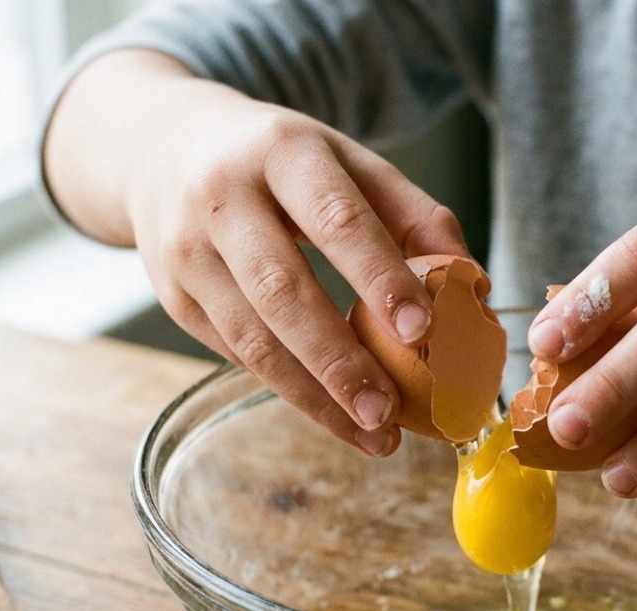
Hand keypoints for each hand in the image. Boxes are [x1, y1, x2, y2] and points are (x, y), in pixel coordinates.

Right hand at [45, 50, 467, 456]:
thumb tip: (473, 284)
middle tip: (389, 411)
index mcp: (283, 151)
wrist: (163, 150)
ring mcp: (188, 252)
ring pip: (251, 338)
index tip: (422, 330)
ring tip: (372, 434)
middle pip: (282, 289)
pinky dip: (289, 390)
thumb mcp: (347, 161)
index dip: (379, 276)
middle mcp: (223, 199)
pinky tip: (334, 415)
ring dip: (314, 396)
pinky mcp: (175, 298)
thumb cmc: (280, 161)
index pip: (336, 218)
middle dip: (339, 360)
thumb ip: (414, 214)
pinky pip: (236, 355)